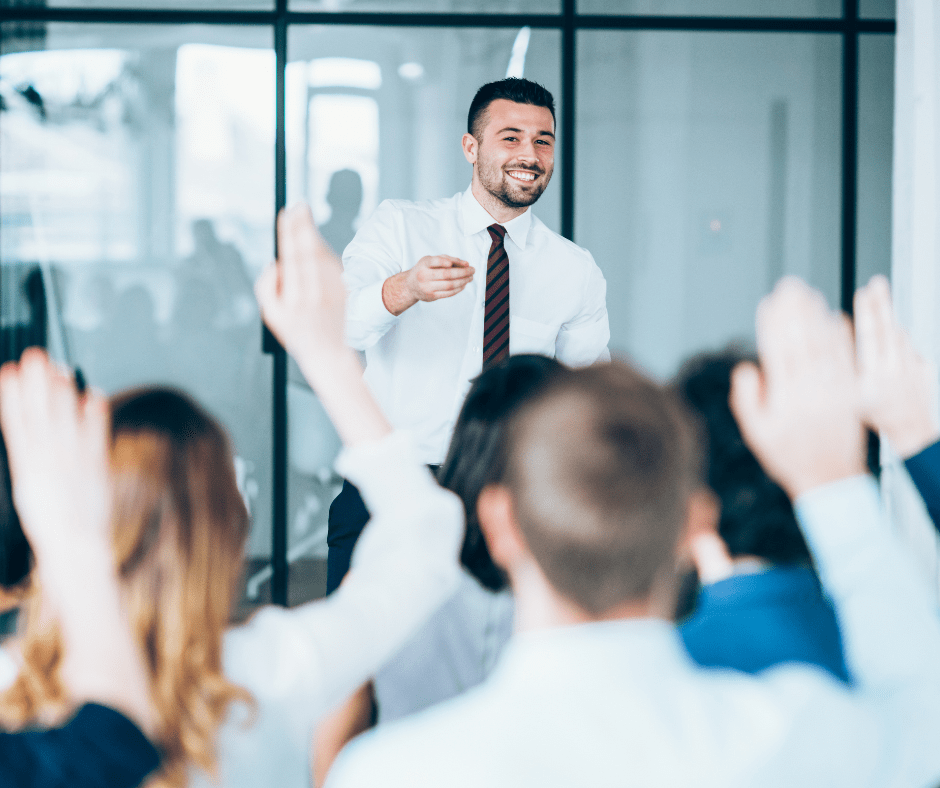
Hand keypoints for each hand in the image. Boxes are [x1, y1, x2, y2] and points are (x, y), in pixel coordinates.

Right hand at [0, 348, 111, 563]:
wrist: (74, 548)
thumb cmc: (53, 523)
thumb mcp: (31, 490)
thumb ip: (32, 461)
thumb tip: (30, 434)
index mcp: (26, 467)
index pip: (14, 423)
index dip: (11, 395)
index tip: (8, 371)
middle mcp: (46, 461)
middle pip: (39, 414)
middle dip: (36, 383)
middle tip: (36, 356)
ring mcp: (72, 462)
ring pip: (65, 419)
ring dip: (63, 391)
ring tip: (60, 368)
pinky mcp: (96, 467)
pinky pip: (95, 434)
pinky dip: (95, 413)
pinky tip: (93, 393)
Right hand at [256, 203, 350, 373]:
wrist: (329, 354)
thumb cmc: (297, 334)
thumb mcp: (272, 316)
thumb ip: (266, 288)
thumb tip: (274, 263)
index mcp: (294, 298)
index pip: (290, 257)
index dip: (288, 234)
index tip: (286, 215)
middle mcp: (314, 293)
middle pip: (308, 251)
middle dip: (302, 226)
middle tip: (299, 206)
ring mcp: (332, 292)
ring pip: (322, 255)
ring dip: (313, 234)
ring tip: (304, 217)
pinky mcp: (344, 291)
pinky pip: (333, 264)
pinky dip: (324, 250)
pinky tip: (316, 241)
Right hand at [382, 255, 474, 315]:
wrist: (410, 286)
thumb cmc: (424, 269)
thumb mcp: (430, 260)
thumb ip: (447, 258)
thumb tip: (466, 264)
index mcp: (424, 264)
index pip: (436, 261)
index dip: (447, 262)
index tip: (460, 263)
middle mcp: (424, 276)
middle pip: (446, 274)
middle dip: (463, 272)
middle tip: (473, 270)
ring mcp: (427, 288)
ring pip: (449, 285)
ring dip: (463, 281)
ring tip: (470, 277)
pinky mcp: (432, 296)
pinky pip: (448, 293)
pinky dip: (459, 289)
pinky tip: (464, 284)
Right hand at [730, 277, 865, 498]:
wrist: (829, 477)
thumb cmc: (788, 455)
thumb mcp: (755, 432)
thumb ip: (747, 399)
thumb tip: (747, 368)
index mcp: (785, 398)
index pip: (777, 351)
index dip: (772, 325)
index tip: (768, 302)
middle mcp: (810, 390)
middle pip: (801, 341)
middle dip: (794, 310)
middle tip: (789, 285)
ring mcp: (833, 390)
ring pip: (824, 345)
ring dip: (816, 317)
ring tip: (809, 294)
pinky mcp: (851, 392)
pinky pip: (847, 359)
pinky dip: (841, 336)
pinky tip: (835, 318)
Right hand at [855, 275, 939, 457]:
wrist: (911, 432)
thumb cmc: (875, 419)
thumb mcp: (850, 400)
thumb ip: (843, 371)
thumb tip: (834, 343)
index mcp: (874, 377)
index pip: (869, 338)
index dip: (866, 314)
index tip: (862, 293)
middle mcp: (894, 369)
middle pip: (887, 329)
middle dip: (880, 304)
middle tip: (877, 283)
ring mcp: (911, 368)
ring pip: (900, 337)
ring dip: (889, 317)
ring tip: (879, 295)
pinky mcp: (924, 369)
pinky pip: (910, 349)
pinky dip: (899, 340)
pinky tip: (890, 335)